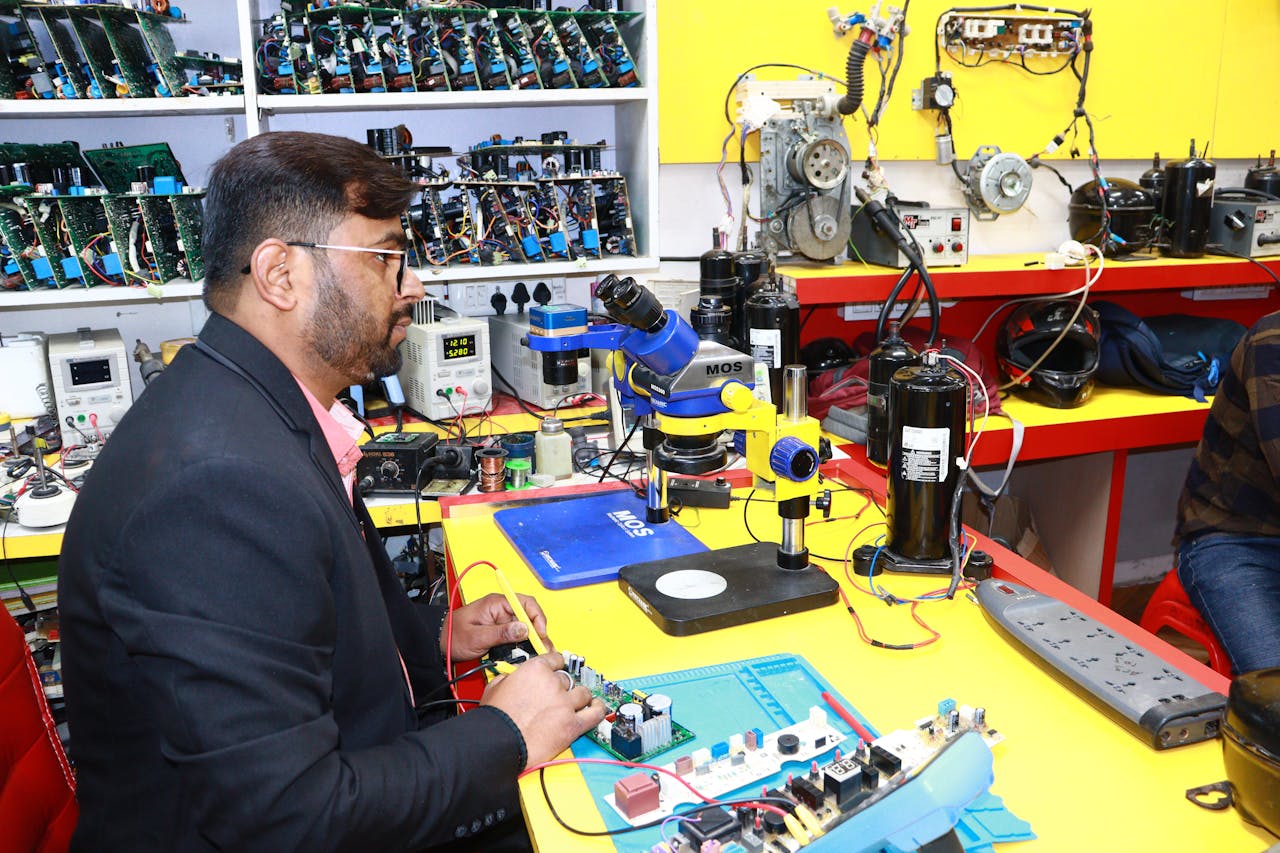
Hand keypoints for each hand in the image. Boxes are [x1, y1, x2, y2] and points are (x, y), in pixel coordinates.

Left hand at [444, 591, 552, 661]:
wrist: (441, 643)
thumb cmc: (454, 636)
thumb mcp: (478, 637)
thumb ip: (501, 633)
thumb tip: (524, 629)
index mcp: (497, 603)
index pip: (526, 603)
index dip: (537, 617)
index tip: (540, 634)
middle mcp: (502, 609)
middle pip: (529, 616)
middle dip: (539, 632)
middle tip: (545, 648)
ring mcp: (502, 620)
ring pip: (526, 627)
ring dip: (534, 639)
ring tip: (540, 653)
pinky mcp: (501, 630)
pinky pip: (518, 635)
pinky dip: (525, 644)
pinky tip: (529, 653)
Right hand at [482, 653, 605, 766]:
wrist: (498, 743)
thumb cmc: (495, 720)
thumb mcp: (495, 687)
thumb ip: (509, 677)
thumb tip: (512, 678)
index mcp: (536, 670)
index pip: (556, 659)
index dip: (557, 665)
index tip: (558, 669)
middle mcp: (554, 683)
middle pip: (568, 679)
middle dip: (563, 687)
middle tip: (558, 695)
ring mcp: (565, 704)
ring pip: (584, 693)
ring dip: (581, 697)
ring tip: (578, 701)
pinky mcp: (572, 724)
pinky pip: (595, 714)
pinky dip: (598, 710)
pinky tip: (597, 708)